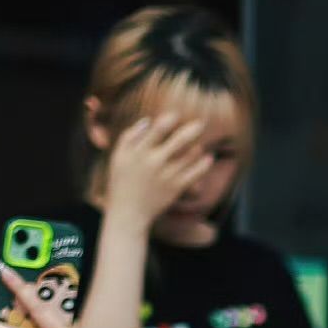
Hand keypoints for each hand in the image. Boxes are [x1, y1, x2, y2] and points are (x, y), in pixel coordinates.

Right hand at [101, 110, 219, 230]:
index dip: (170, 119)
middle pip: (179, 140)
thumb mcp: (118, 156)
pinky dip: (204, 164)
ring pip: (189, 156)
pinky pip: (194, 174)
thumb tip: (147, 121)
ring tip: (199, 143)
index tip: (176, 115)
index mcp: (140, 150)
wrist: (129, 212)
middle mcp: (155, 161)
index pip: (158, 128)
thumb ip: (130, 136)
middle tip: (202, 123)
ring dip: (197, 146)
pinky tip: (209, 157)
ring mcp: (167, 175)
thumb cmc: (121, 181)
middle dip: (193, 129)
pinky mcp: (176, 188)